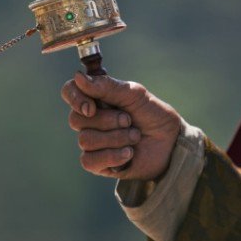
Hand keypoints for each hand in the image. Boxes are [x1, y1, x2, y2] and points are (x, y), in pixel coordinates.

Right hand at [61, 72, 180, 179]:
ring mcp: (93, 141)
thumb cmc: (152, 114)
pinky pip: (89, 161)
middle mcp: (90, 118)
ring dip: (115, 138)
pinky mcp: (99, 163)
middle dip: (106, 121)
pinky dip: (111, 156)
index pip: (69, 91)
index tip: (91, 107)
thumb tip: (78, 77)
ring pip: (85, 140)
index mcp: (96, 97)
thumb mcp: (134, 94)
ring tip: (135, 137)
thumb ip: (107, 86)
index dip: (74, 98)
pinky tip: (129, 153)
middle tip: (129, 120)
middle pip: (76, 119)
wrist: (171, 141)